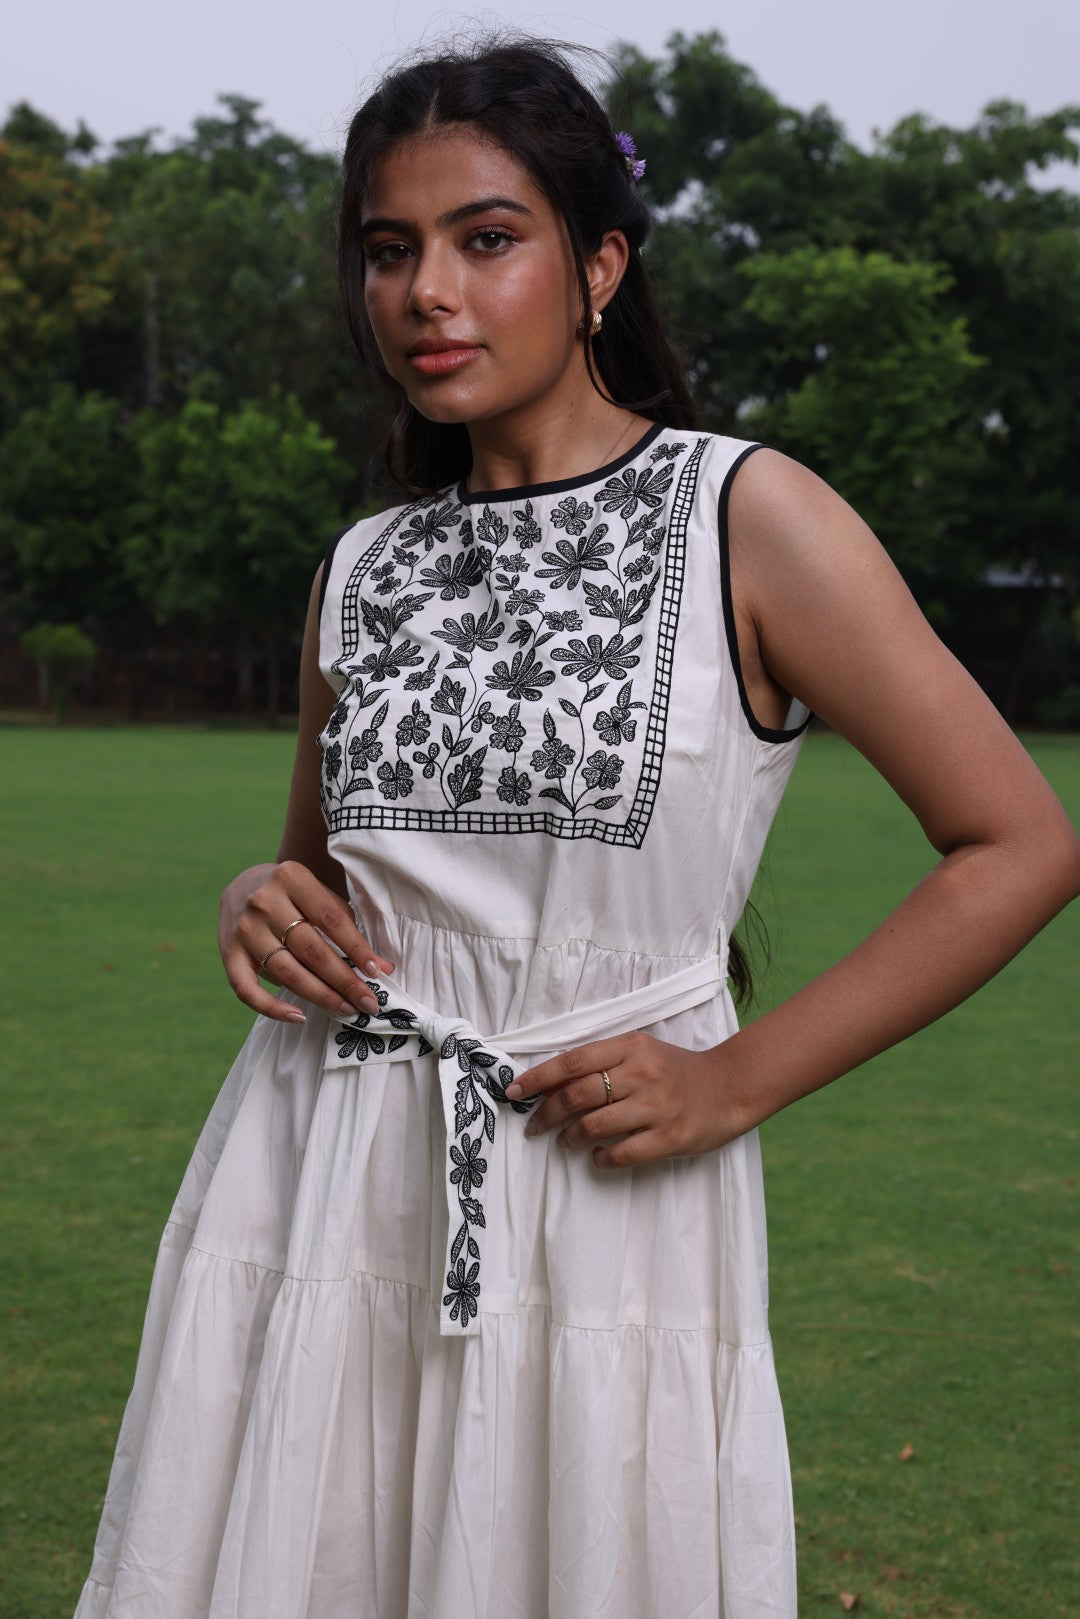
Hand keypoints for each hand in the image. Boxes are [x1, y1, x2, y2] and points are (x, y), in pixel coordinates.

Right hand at [219, 859, 395, 1023]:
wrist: (244, 886)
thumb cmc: (293, 895)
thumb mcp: (319, 895)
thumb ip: (347, 927)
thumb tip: (383, 968)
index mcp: (291, 878)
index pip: (331, 920)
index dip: (356, 948)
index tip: (377, 972)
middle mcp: (264, 902)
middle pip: (311, 950)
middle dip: (344, 980)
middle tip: (369, 1002)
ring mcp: (243, 929)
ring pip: (286, 972)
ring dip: (320, 996)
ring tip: (347, 1009)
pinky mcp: (228, 953)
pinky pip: (247, 989)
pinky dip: (271, 1008)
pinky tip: (298, 1017)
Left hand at [504, 1031, 754, 1169]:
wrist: (730, 1087)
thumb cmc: (675, 1070)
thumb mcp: (641, 1052)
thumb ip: (602, 1063)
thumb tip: (550, 1085)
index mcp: (631, 1046)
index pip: (572, 1061)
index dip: (538, 1078)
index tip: (514, 1092)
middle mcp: (642, 1073)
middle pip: (577, 1095)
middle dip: (546, 1114)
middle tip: (534, 1127)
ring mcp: (657, 1107)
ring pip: (593, 1126)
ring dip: (569, 1138)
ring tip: (566, 1142)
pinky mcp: (670, 1138)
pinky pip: (621, 1153)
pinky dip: (600, 1158)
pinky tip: (596, 1156)